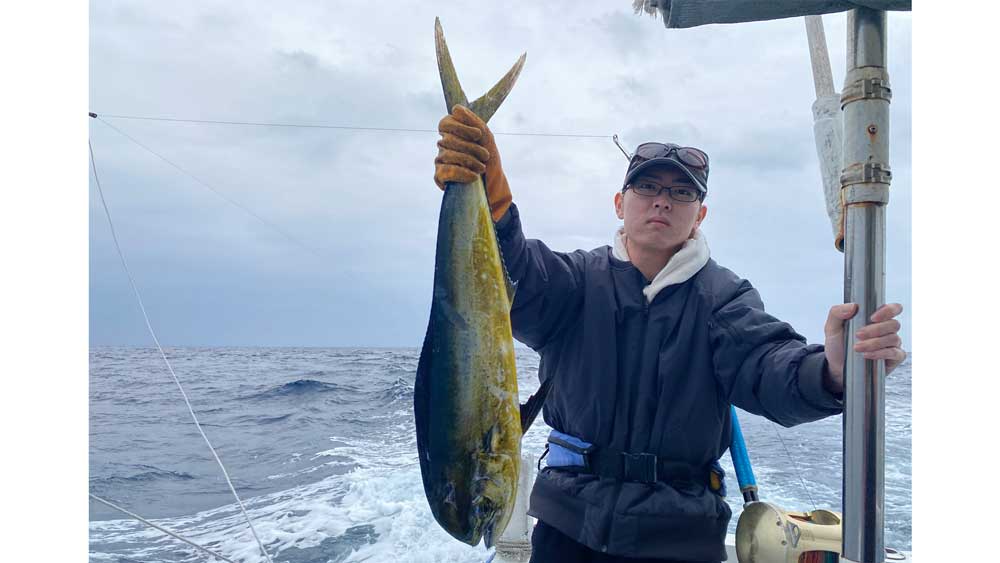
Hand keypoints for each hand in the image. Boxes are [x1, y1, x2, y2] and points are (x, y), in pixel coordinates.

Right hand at [434, 105, 511, 220]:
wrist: (493, 184)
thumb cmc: (488, 159)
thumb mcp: (486, 138)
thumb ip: (473, 121)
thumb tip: (456, 109)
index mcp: (452, 132)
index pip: (446, 123)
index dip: (462, 128)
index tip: (478, 135)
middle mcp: (443, 145)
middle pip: (449, 139)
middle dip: (471, 148)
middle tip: (486, 156)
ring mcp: (440, 160)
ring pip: (448, 155)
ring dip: (470, 162)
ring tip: (482, 168)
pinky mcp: (439, 176)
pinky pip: (446, 171)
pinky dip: (462, 173)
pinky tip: (474, 176)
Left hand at [823, 302, 905, 393]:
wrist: (836, 366)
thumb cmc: (838, 344)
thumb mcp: (832, 327)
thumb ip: (837, 312)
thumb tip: (853, 306)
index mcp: (875, 318)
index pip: (893, 309)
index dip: (888, 310)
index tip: (872, 317)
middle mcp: (886, 330)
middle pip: (893, 324)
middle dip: (876, 329)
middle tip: (858, 335)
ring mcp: (891, 344)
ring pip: (894, 338)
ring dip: (875, 343)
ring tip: (857, 348)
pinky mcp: (893, 358)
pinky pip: (896, 353)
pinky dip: (881, 353)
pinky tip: (867, 355)